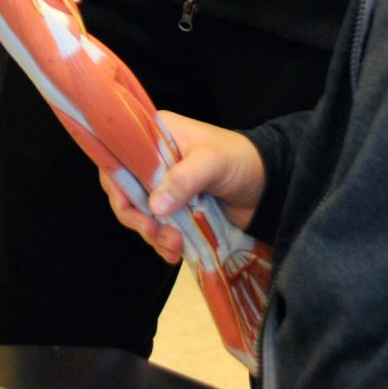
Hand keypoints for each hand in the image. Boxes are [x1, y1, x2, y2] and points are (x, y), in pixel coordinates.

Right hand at [100, 111, 263, 264]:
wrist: (271, 187)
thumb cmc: (242, 161)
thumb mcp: (213, 162)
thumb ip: (184, 180)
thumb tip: (154, 207)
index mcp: (155, 135)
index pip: (118, 155)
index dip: (116, 182)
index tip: (128, 207)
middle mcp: (153, 160)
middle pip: (124, 189)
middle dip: (136, 216)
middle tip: (154, 232)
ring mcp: (163, 187)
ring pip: (140, 213)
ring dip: (151, 233)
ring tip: (174, 247)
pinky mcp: (176, 211)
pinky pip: (157, 228)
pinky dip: (162, 242)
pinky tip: (175, 253)